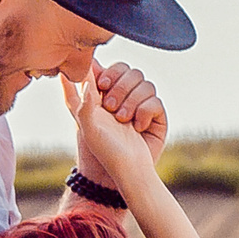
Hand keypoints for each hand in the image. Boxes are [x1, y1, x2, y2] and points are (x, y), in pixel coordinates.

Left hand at [63, 76, 158, 196]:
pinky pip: (155, 99)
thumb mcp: (87, 125)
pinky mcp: (155, 114)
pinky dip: (145, 112)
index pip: (107, 67)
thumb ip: (83, 99)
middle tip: (110, 107)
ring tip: (123, 120)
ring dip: (132, 101)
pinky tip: (138, 127)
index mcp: (103, 95)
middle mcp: (123, 96)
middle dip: (119, 87)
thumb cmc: (104, 150)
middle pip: (127, 70)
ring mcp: (141, 103)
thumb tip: (85, 76)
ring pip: (143, 82)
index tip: (101, 85)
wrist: (129, 170)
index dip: (105, 71)